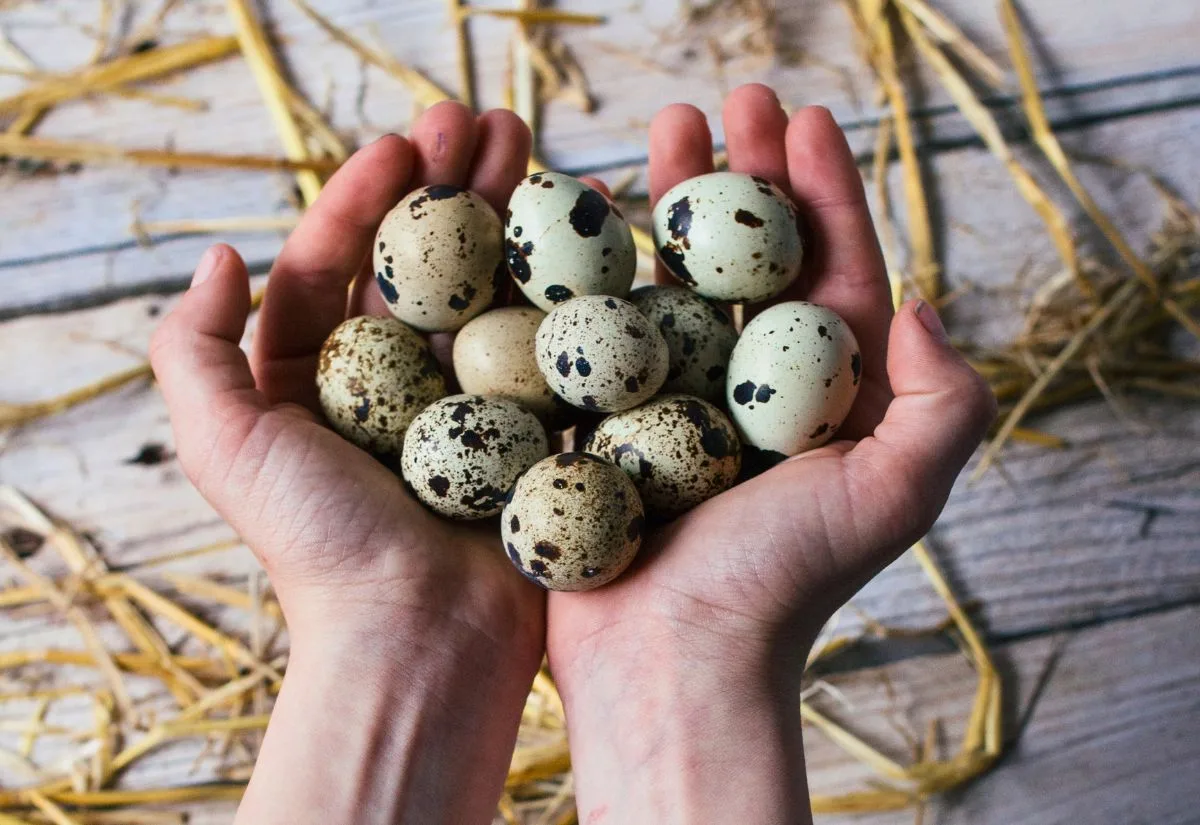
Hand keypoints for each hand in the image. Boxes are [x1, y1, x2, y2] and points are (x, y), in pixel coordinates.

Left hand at [150, 103, 542, 824]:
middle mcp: (394, 386)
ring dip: (513, 218)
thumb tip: (221, 255)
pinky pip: (548, 345)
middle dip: (452, 187)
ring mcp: (468, 405)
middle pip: (423, 263)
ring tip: (539, 151)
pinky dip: (566, 290)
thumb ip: (196, 349)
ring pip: (489, 289)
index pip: (339, 262)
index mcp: (318, 380)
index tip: (407, 145)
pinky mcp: (530, 430)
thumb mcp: (227, 444)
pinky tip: (588, 235)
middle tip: (486, 124)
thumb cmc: (320, 546)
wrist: (419, 642)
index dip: (367, 194)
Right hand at [547, 85, 996, 823]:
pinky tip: (584, 215)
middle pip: (750, 263)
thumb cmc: (778, 585)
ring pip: (675, 282)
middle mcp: (752, 396)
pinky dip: (597, 272)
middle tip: (725, 102)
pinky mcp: (606, 423)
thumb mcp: (891, 495)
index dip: (823, 192)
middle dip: (743, 178)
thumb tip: (918, 305)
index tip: (803, 119)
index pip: (832, 274)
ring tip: (657, 132)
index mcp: (825, 403)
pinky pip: (604, 331)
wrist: (667, 666)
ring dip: (669, 206)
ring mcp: (673, 405)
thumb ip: (939, 402)